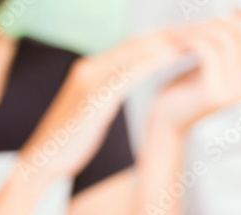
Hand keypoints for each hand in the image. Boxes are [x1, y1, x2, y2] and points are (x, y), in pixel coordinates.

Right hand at [17, 31, 185, 182]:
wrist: (44, 158)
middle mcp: (90, 67)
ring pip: (132, 53)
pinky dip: (149, 63)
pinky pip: (126, 74)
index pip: (130, 46)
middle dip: (165, 34)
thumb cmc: (71, 138)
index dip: (158, 38)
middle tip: (196, 28)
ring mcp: (90, 80)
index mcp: (91, 70)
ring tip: (190, 38)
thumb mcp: (92, 108)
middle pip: (134, 43)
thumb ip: (106, 92)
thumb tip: (122, 86)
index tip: (186, 36)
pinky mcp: (93, 96)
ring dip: (162, 43)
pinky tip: (170, 58)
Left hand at [150, 10, 240, 136]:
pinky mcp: (217, 92)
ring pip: (226, 37)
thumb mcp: (218, 62)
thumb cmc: (190, 86)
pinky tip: (177, 39)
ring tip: (180, 32)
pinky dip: (189, 38)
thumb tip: (239, 12)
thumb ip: (233, 44)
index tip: (230, 11)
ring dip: (199, 28)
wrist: (171, 118)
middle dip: (216, 21)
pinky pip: (208, 49)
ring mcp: (238, 89)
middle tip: (192, 26)